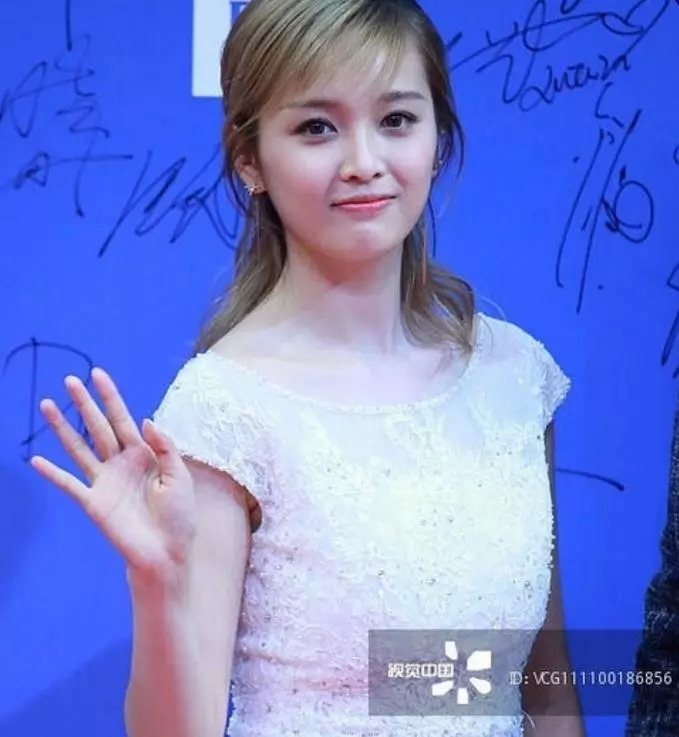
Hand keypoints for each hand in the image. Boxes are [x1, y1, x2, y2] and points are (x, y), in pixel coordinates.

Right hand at [30, 367, 196, 584]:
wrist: (168, 552)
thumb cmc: (179, 516)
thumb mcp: (180, 476)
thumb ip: (165, 447)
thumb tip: (145, 420)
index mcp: (144, 454)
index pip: (123, 418)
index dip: (110, 396)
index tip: (97, 374)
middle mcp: (121, 463)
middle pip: (98, 426)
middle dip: (84, 403)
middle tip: (69, 380)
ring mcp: (104, 481)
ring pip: (79, 448)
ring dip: (62, 427)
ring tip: (46, 405)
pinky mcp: (93, 502)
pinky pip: (69, 484)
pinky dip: (52, 473)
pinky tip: (36, 460)